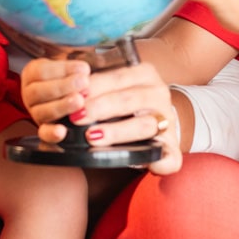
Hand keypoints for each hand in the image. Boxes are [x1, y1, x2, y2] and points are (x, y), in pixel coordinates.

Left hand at [20, 58, 182, 174]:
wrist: (155, 117)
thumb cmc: (124, 103)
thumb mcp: (111, 85)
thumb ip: (93, 84)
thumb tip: (65, 84)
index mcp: (144, 74)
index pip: (118, 77)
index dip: (95, 86)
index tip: (74, 95)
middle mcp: (159, 94)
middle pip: (130, 99)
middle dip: (100, 108)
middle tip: (76, 117)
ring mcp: (167, 121)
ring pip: (145, 124)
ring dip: (118, 131)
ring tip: (92, 137)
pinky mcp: (173, 147)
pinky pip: (171, 157)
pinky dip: (161, 162)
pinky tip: (149, 164)